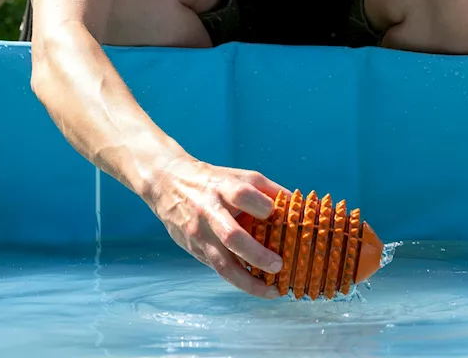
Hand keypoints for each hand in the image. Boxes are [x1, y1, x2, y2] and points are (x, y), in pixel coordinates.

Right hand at [143, 154, 287, 297]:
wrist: (168, 184)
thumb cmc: (214, 180)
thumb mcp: (240, 176)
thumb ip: (269, 189)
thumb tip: (300, 206)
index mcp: (223, 188)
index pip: (243, 196)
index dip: (263, 206)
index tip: (277, 214)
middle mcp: (209, 212)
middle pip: (232, 236)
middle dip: (258, 255)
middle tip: (279, 265)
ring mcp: (199, 234)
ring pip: (223, 264)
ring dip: (249, 282)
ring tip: (272, 291)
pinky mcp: (194, 249)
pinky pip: (218, 269)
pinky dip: (239, 280)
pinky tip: (257, 286)